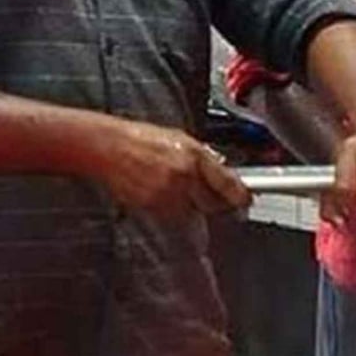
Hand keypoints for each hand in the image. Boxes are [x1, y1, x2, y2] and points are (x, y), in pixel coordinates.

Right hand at [86, 117, 250, 218]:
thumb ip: (204, 159)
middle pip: (213, 205)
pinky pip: (173, 216)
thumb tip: (224, 175)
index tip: (246, 201)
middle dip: (217, 204)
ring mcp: (167, 194)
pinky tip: (163, 192)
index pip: (227, 183)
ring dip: (193, 207)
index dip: (240, 196)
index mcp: (194, 154)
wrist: (108, 147)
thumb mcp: (180, 139)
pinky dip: (174, 210)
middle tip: (216, 199)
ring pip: (193, 213)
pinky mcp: (152, 207)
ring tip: (178, 188)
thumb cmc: (141, 139)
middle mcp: (183, 176)